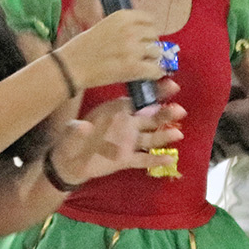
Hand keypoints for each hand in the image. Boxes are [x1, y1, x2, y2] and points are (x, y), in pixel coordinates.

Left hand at [47, 92, 185, 186]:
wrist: (69, 162)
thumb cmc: (71, 140)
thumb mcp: (71, 134)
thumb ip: (78, 131)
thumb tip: (84, 126)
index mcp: (114, 112)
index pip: (136, 101)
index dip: (152, 94)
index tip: (170, 85)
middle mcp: (125, 125)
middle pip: (149, 118)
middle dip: (164, 114)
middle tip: (179, 110)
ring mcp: (128, 142)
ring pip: (150, 138)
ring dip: (164, 136)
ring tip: (177, 134)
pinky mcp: (127, 159)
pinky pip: (144, 159)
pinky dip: (156, 160)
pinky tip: (171, 158)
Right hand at [55, 8, 166, 90]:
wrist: (70, 67)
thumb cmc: (81, 48)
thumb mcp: (101, 26)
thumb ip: (122, 27)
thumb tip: (141, 31)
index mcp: (121, 17)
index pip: (149, 19)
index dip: (147, 29)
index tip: (143, 37)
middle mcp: (130, 30)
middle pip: (154, 35)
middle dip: (149, 43)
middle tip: (140, 52)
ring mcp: (133, 49)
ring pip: (157, 53)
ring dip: (151, 59)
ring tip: (140, 64)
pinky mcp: (134, 67)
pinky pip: (156, 70)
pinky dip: (153, 73)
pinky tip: (145, 75)